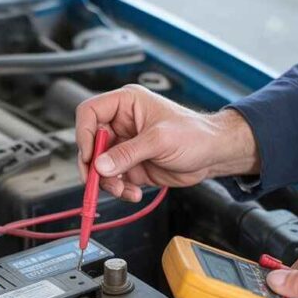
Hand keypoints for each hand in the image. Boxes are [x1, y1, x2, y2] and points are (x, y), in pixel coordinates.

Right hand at [75, 84, 259, 201]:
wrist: (213, 155)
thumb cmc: (194, 134)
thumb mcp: (159, 140)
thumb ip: (128, 153)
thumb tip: (101, 165)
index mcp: (126, 104)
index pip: (90, 113)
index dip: (84, 134)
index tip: (89, 156)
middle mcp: (121, 124)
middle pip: (90, 144)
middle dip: (94, 166)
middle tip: (99, 180)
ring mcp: (125, 146)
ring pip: (99, 166)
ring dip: (107, 182)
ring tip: (123, 189)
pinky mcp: (131, 166)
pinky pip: (113, 180)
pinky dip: (119, 190)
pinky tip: (133, 193)